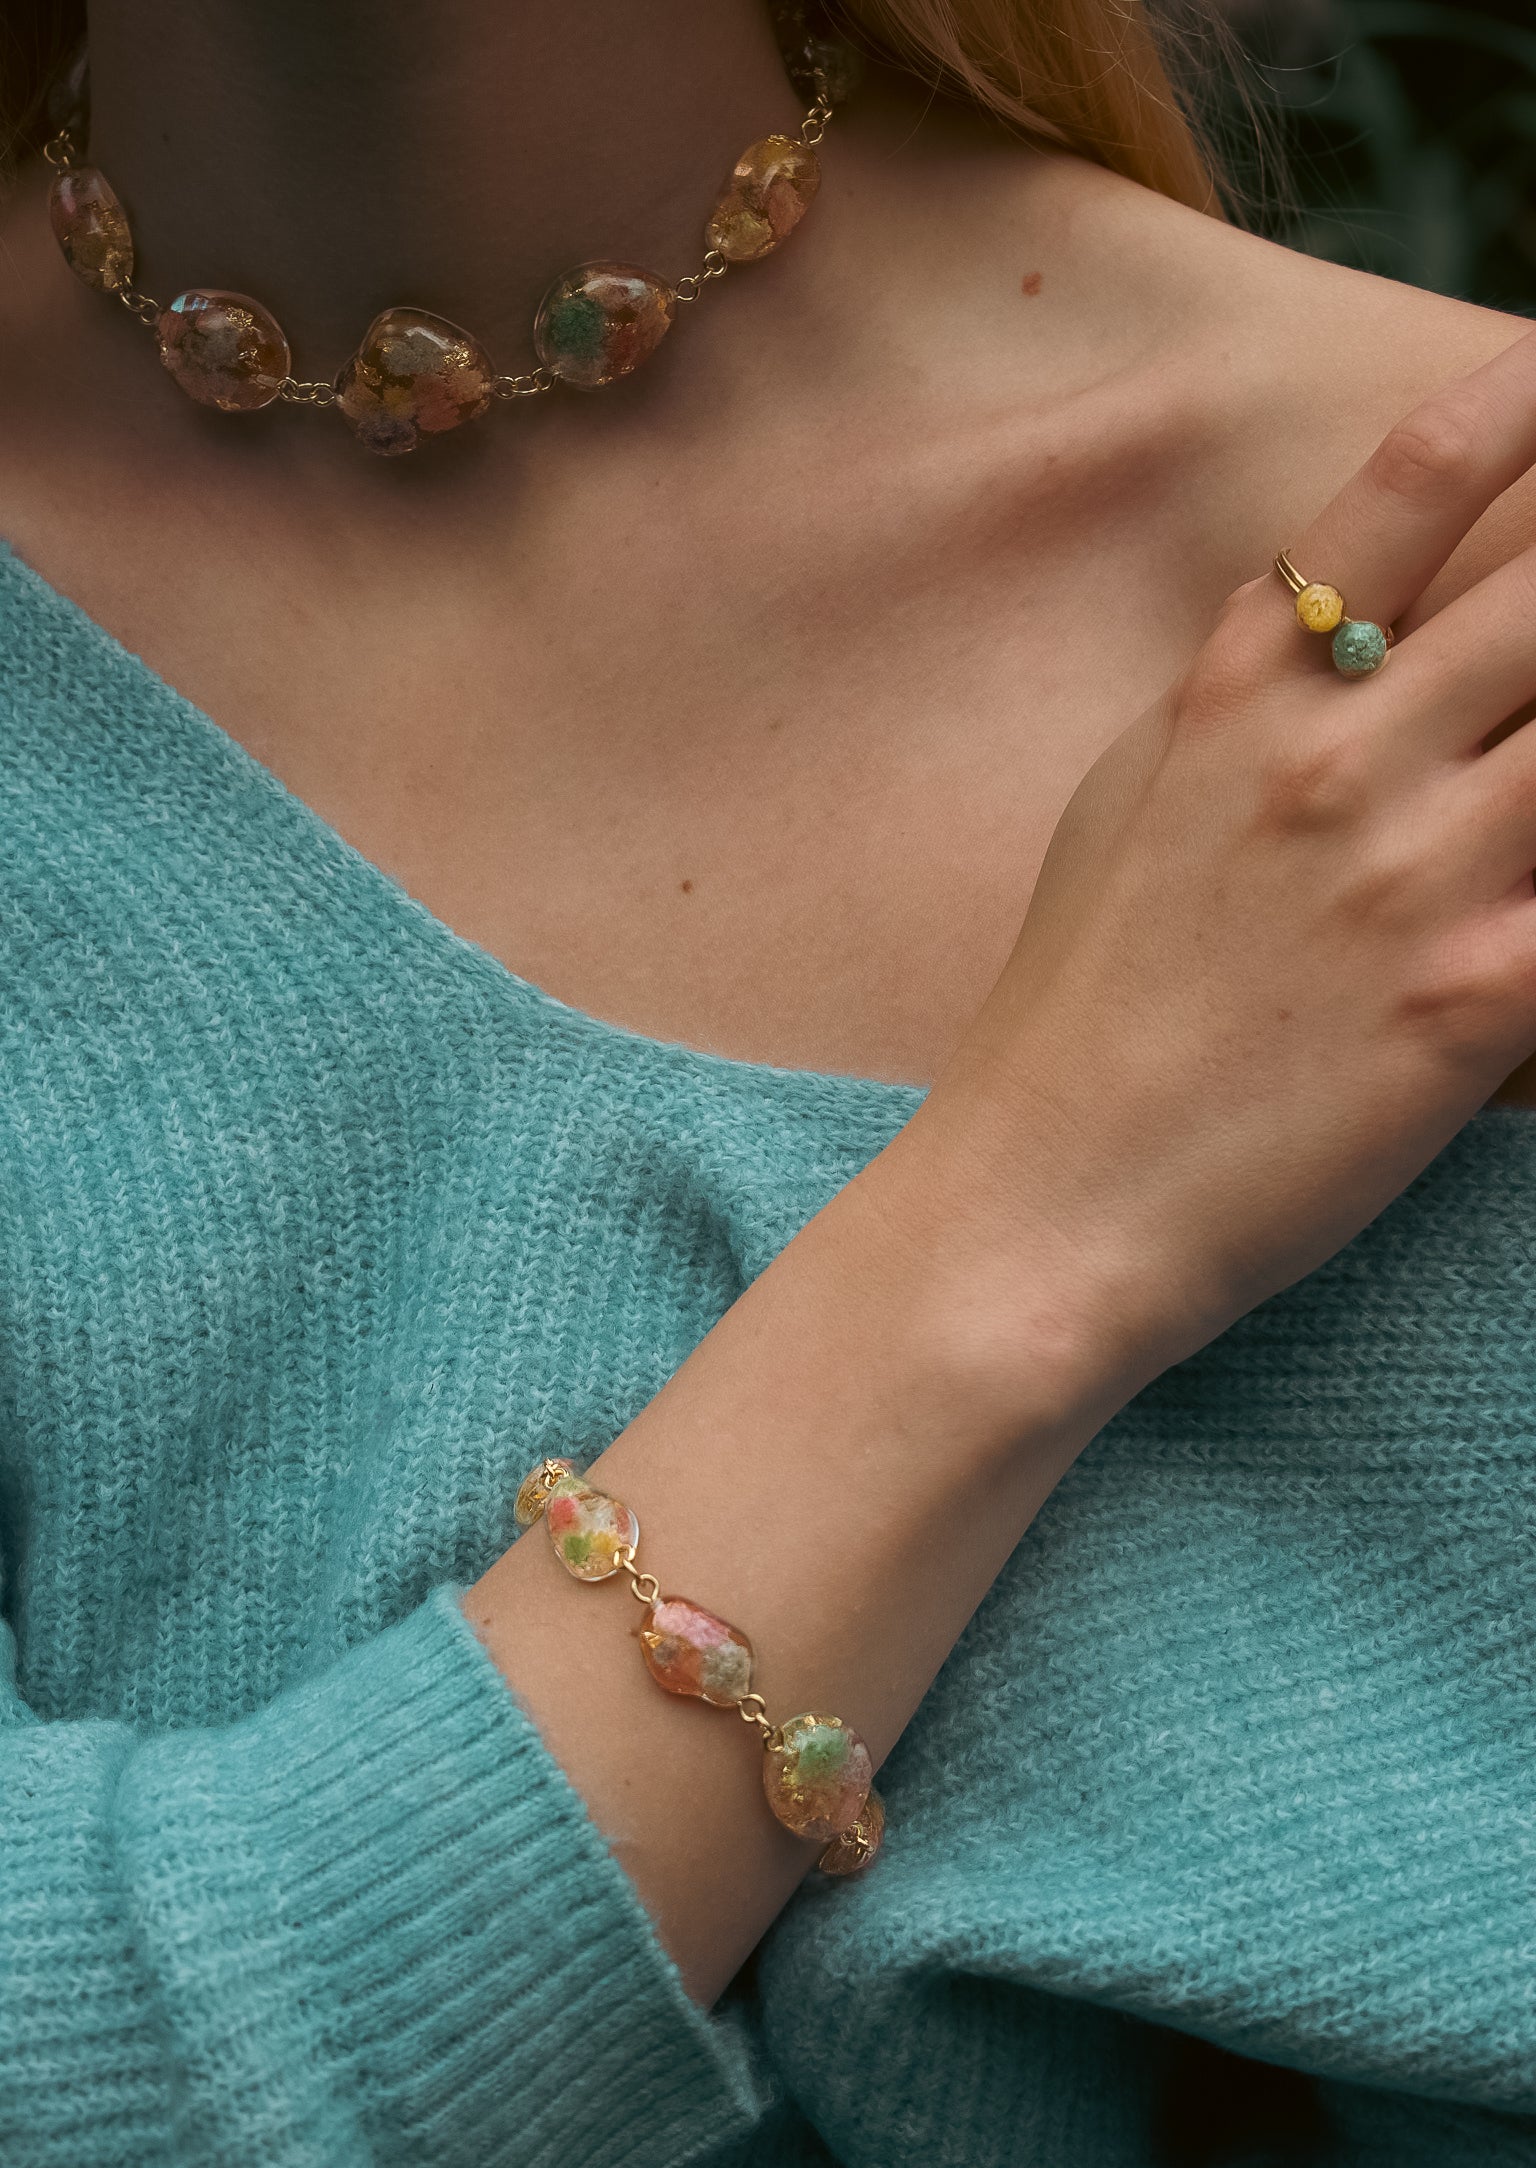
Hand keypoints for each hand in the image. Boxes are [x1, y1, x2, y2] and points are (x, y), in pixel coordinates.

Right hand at [910, 328, 1535, 1393]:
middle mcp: (1332, 755)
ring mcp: (1409, 873)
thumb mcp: (1122, 811)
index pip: (1408, 484)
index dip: (1522, 397)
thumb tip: (1332, 628)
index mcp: (1236, 695)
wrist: (1043, 1203)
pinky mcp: (1472, 1000)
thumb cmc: (1071, 1016)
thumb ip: (1235, 702)